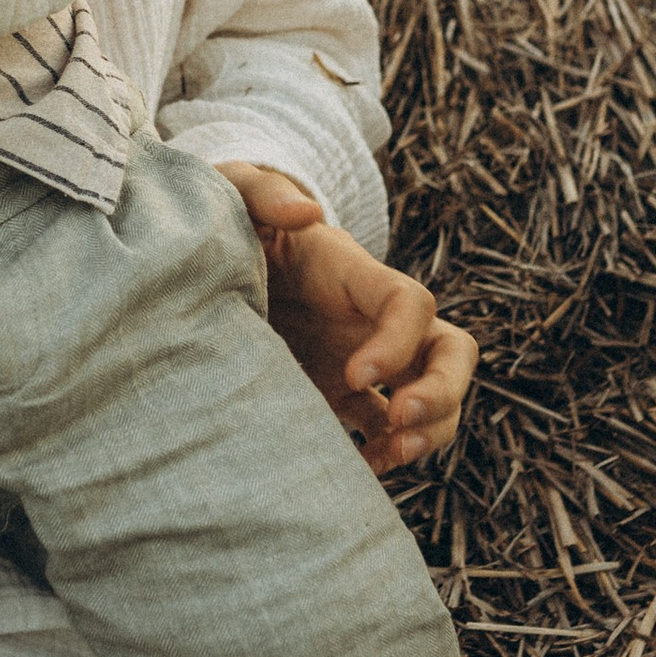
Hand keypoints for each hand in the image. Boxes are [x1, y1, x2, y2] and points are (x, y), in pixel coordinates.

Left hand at [217, 164, 478, 479]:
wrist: (205, 260)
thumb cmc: (224, 216)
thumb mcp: (234, 189)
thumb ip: (263, 191)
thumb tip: (307, 212)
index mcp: (351, 272)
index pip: (410, 301)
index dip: (399, 342)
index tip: (355, 376)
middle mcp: (371, 318)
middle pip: (450, 350)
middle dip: (444, 390)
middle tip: (400, 421)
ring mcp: (363, 357)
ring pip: (433, 394)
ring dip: (429, 430)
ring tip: (387, 456)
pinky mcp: (340, 391)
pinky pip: (387, 428)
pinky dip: (387, 453)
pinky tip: (359, 468)